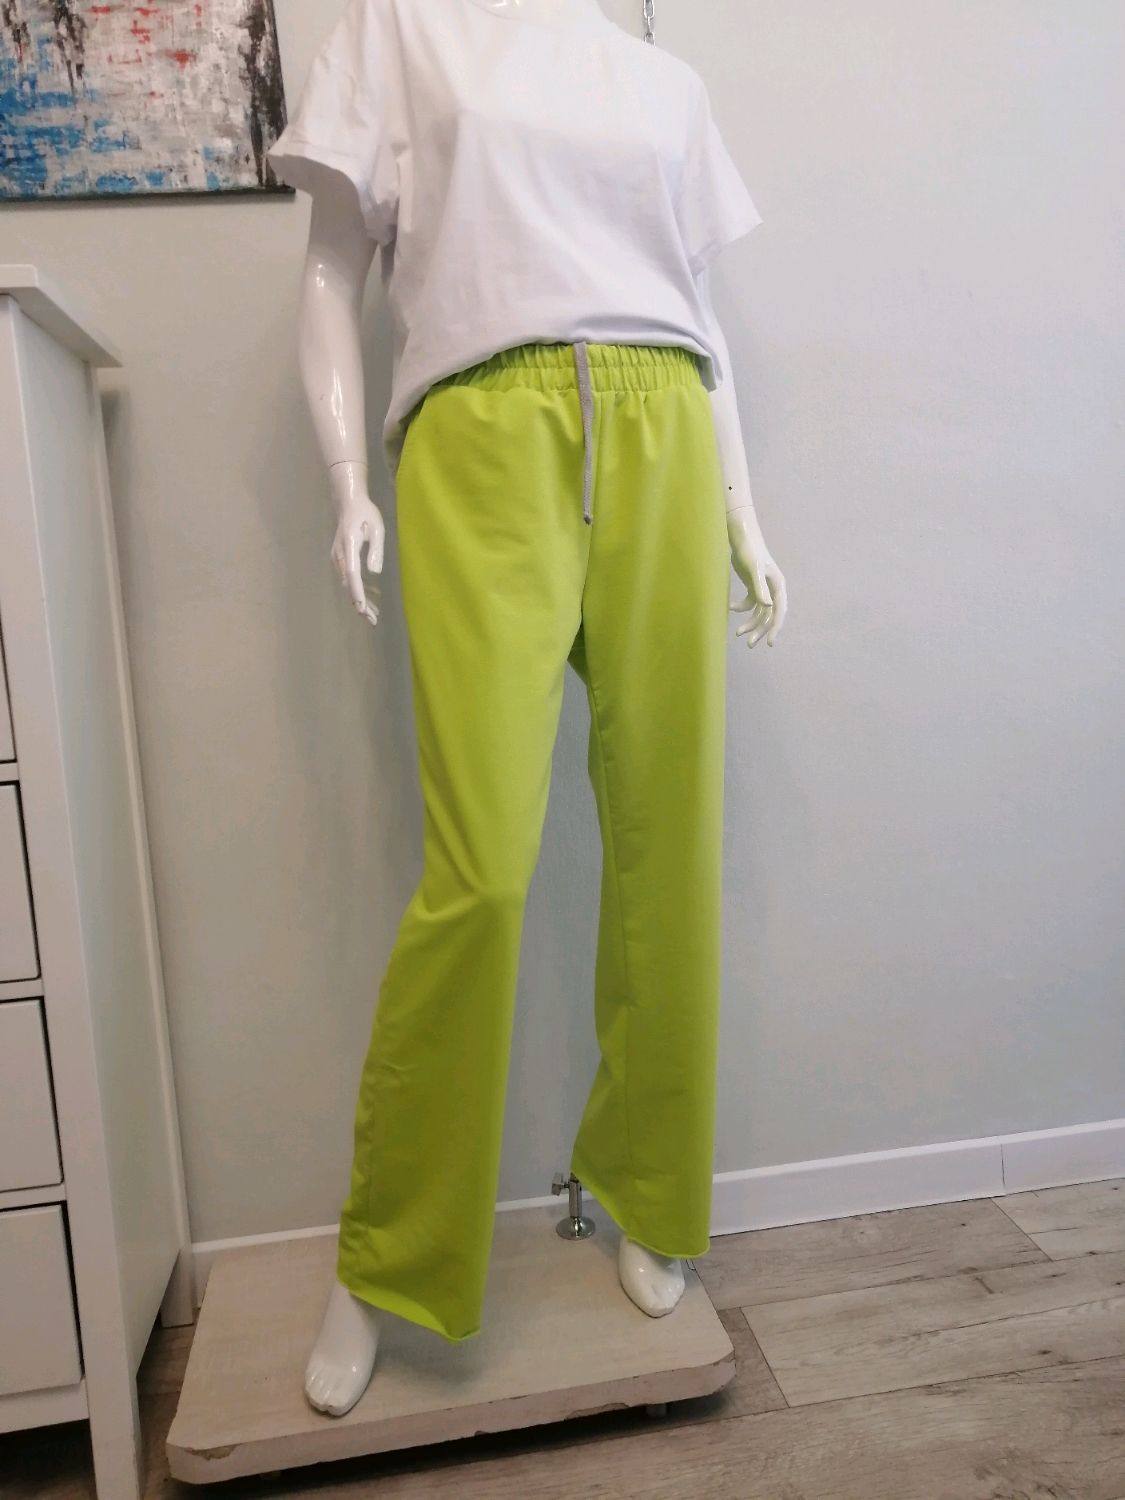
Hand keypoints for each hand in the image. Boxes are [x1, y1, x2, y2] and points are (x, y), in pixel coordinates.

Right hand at [330, 489, 384, 628]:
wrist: (349, 504)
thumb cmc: (366, 513)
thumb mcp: (377, 528)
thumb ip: (376, 549)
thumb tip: (374, 572)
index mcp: (349, 545)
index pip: (352, 573)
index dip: (357, 592)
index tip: (362, 607)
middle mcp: (339, 554)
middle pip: (348, 583)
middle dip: (359, 603)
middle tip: (371, 620)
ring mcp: (337, 558)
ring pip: (347, 584)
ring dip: (358, 600)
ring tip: (372, 617)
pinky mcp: (340, 559)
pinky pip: (348, 579)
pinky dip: (356, 592)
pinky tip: (367, 602)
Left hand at [727, 507, 786, 647]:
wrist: (742, 538)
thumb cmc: (750, 551)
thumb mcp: (755, 570)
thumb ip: (760, 589)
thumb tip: (768, 607)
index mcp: (778, 587)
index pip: (779, 612)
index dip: (775, 628)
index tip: (769, 643)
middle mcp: (773, 590)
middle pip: (769, 616)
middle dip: (760, 630)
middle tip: (749, 644)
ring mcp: (763, 589)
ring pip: (759, 612)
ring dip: (750, 623)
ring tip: (738, 634)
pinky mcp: (752, 586)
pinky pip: (749, 604)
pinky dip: (740, 608)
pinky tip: (730, 607)